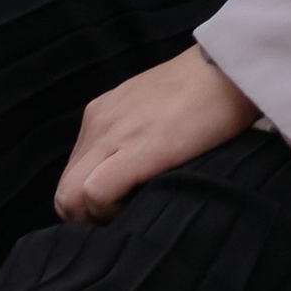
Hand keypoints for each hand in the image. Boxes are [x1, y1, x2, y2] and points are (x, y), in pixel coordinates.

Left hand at [54, 47, 260, 221]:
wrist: (227, 69)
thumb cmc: (202, 94)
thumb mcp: (153, 111)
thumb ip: (133, 136)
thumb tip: (128, 175)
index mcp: (101, 116)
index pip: (72, 175)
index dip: (89, 205)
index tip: (119, 210)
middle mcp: (97, 124)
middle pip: (64, 193)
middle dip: (88, 219)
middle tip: (124, 221)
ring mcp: (112, 134)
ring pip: (71, 198)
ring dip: (97, 218)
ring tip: (134, 212)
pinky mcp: (135, 149)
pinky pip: (94, 193)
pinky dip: (110, 211)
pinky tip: (141, 204)